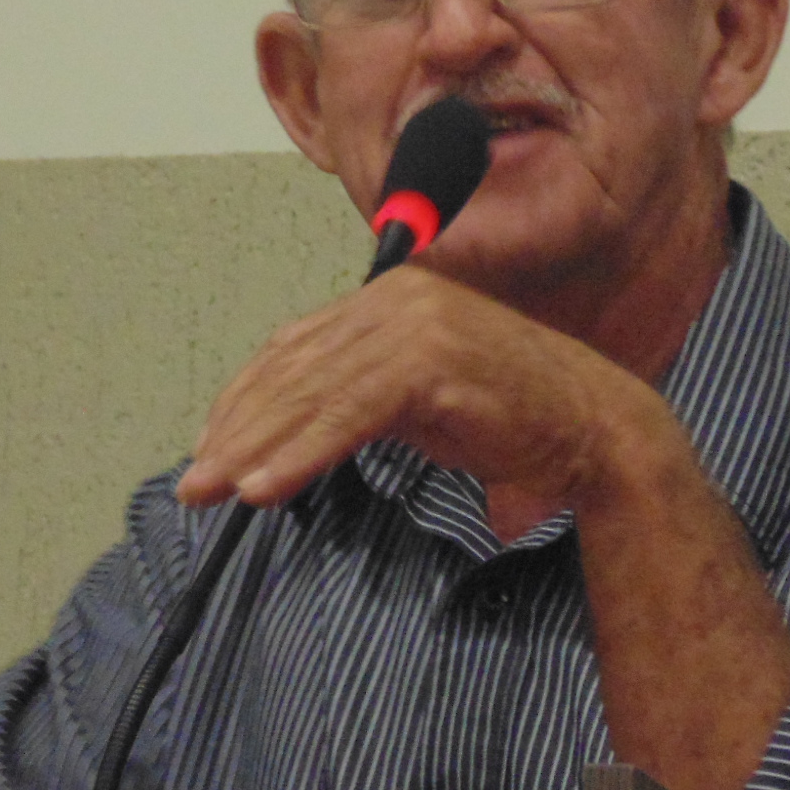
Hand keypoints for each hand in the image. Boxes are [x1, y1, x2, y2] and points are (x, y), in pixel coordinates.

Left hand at [177, 263, 789, 789]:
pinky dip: (299, 452)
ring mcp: (415, 325)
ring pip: (310, 393)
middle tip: (193, 481)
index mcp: (389, 300)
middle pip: (291, 369)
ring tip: (213, 490)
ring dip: (253, 446)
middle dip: (235, 428)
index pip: (294, 348)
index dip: (244, 400)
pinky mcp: (432, 362)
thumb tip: (290, 429)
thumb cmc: (513, 418)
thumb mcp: (419, 400)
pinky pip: (346, 414)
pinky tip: (265, 487)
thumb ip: (359, 397)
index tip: (210, 446)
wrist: (596, 429)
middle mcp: (396, 301)